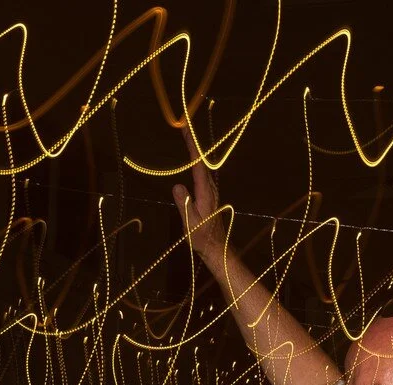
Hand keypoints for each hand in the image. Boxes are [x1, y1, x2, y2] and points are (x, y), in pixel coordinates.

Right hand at [171, 126, 225, 261]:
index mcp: (206, 193)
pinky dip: (197, 163)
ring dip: (196, 153)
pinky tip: (193, 162)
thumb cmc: (201, 237)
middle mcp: (211, 189)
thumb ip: (184, 204)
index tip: (187, 132)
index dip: (193, 148)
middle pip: (202, 162)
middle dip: (194, 144)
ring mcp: (211, 192)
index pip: (199, 165)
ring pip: (203, 167)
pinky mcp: (209, 195)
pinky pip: (202, 174)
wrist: (215, 247)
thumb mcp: (189, 222)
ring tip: (187, 139)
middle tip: (185, 128)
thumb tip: (177, 185)